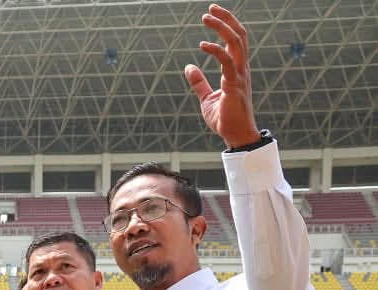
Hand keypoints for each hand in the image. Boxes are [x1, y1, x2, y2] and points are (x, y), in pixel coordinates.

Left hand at [183, 4, 260, 147]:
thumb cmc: (224, 118)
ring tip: (206, 17)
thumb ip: (199, 82)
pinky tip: (202, 45)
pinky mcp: (234, 85)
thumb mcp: (207, 98)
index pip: (235, 40)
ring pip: (236, 43)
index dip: (226, 25)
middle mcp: (241, 68)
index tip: (212, 13)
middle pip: (239, 35)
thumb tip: (188, 67)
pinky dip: (215, 50)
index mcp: (236, 69)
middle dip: (226, 19)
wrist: (235, 136)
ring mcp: (240, 75)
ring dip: (222, 27)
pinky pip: (226, 61)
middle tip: (210, 8)